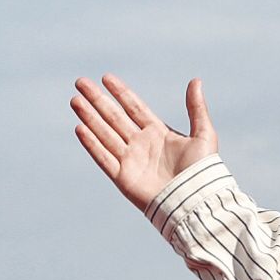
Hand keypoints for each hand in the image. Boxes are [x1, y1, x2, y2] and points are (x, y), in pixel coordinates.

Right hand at [71, 75, 217, 211]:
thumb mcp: (204, 135)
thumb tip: (195, 81)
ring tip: (75, 100)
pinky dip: (91, 143)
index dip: (120, 92)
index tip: (106, 77)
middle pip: (114, 117)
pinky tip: (80, 127)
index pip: (134, 107)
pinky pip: (103, 157)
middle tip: (80, 82)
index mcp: (158, 133)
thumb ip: (197, 108)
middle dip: (97, 100)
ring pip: (104, 133)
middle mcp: (141, 145)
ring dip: (89, 117)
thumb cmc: (202, 171)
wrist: (194, 201)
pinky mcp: (123, 178)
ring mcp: (131, 161)